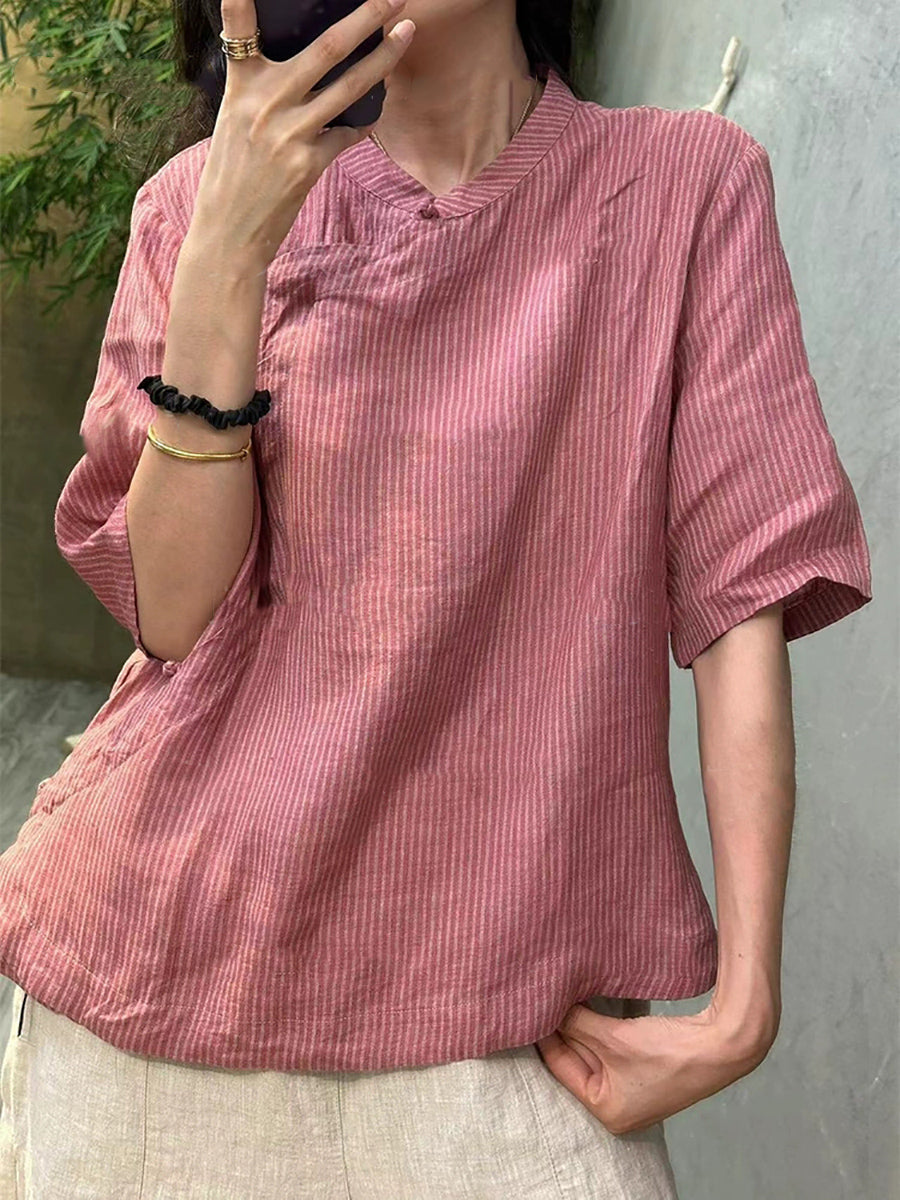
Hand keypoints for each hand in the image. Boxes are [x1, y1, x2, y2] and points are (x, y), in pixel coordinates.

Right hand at [197, 0, 415, 268]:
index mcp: (241, 87)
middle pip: (325, 49)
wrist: (230, 233)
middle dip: (365, 17)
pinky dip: (362, 122)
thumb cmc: (231, 177)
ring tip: (405, 36)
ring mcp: (291, 133)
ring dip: (384, 60)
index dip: (242, 0)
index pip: (239, 30)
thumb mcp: (233, 123)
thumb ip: (262, 93)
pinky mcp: (310, 164)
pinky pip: (348, 134)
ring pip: (350, 87)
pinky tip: (374, 112)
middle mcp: (267, 103)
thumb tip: (304, 73)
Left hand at [535, 999, 774, 1134]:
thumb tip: (550, 1005)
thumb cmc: (669, 1052)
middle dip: (564, 1028)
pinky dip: (602, 1024)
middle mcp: (618, 1106)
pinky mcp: (647, 1068)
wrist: (722, 1045)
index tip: (529, 1008)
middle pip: (578, 1058)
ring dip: (583, 1023)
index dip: (544, 1035)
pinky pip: (612, 1044)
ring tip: (564, 996)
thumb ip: (577, 1022)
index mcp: (607, 1111)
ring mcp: (634, 1088)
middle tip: (543, 997)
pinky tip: (590, 1001)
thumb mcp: (613, 1037)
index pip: (561, 1066)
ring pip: (595, 1048)